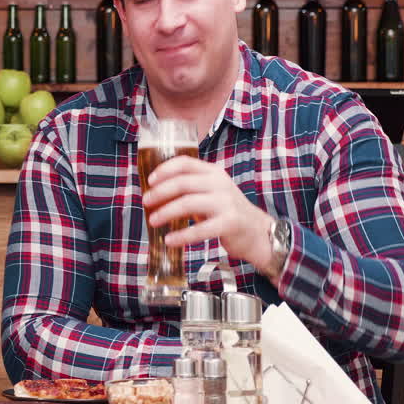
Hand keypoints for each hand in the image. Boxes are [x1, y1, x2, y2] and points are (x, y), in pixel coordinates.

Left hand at [142, 155, 275, 274]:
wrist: (258, 232)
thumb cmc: (228, 212)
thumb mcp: (212, 192)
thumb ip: (191, 189)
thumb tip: (155, 194)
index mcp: (213, 172)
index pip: (185, 163)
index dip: (164, 170)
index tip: (149, 181)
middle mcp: (220, 184)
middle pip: (182, 183)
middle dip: (159, 193)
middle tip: (145, 202)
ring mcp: (226, 202)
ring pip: (188, 203)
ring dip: (166, 212)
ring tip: (152, 221)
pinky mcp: (230, 223)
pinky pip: (200, 229)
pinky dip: (181, 236)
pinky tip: (169, 240)